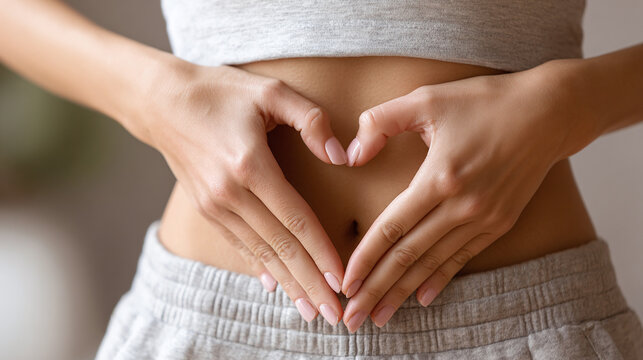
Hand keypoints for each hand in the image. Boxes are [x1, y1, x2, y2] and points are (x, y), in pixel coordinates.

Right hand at [137, 63, 347, 325]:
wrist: (162, 100)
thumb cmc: (220, 91)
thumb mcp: (270, 91)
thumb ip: (311, 120)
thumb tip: (341, 156)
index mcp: (249, 166)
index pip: (295, 219)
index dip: (320, 252)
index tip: (341, 279)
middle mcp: (230, 194)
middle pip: (279, 247)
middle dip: (309, 283)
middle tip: (333, 315)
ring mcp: (215, 205)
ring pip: (260, 253)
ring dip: (287, 283)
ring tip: (310, 311)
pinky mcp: (207, 208)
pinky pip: (239, 244)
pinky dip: (260, 267)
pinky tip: (275, 287)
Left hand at [339, 62, 595, 331]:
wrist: (548, 113)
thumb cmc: (484, 101)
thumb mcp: (426, 98)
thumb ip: (380, 122)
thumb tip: (351, 155)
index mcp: (440, 178)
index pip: (392, 228)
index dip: (366, 259)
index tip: (345, 284)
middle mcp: (462, 206)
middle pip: (409, 256)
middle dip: (377, 290)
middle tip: (353, 318)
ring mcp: (484, 218)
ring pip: (434, 264)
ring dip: (404, 292)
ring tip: (380, 316)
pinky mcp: (500, 222)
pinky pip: (463, 258)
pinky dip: (440, 279)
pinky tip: (423, 297)